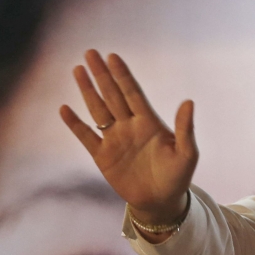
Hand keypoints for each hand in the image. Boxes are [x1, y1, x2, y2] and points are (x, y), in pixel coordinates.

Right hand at [59, 50, 197, 223]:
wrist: (161, 202)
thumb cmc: (178, 177)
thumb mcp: (187, 154)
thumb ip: (185, 129)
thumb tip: (189, 101)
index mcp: (149, 123)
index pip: (133, 93)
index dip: (123, 76)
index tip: (113, 56)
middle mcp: (130, 126)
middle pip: (113, 95)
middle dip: (102, 75)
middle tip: (90, 52)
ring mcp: (115, 139)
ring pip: (98, 110)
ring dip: (88, 91)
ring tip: (78, 70)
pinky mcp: (103, 156)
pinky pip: (86, 136)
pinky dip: (75, 124)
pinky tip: (65, 109)